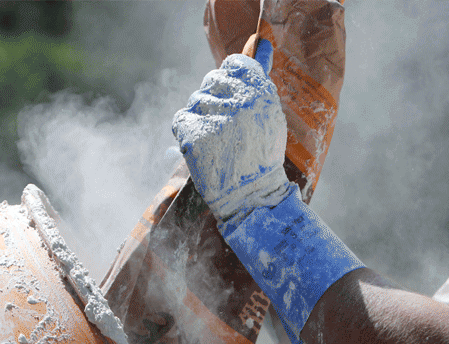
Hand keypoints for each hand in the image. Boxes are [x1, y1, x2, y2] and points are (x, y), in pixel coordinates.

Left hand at [172, 39, 291, 234]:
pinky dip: (187, 133)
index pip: (232, 65)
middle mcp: (239, 101)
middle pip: (210, 81)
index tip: (233, 104)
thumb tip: (262, 41)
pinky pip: (181, 119)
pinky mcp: (194, 135)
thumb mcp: (267, 112)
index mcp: (261, 91)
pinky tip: (202, 149)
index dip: (228, 83)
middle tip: (227, 131)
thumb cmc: (260, 153)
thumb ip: (260, 75)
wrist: (251, 197)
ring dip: (200, 119)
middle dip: (214, 101)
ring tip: (218, 143)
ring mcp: (216, 118)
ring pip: (194, 101)